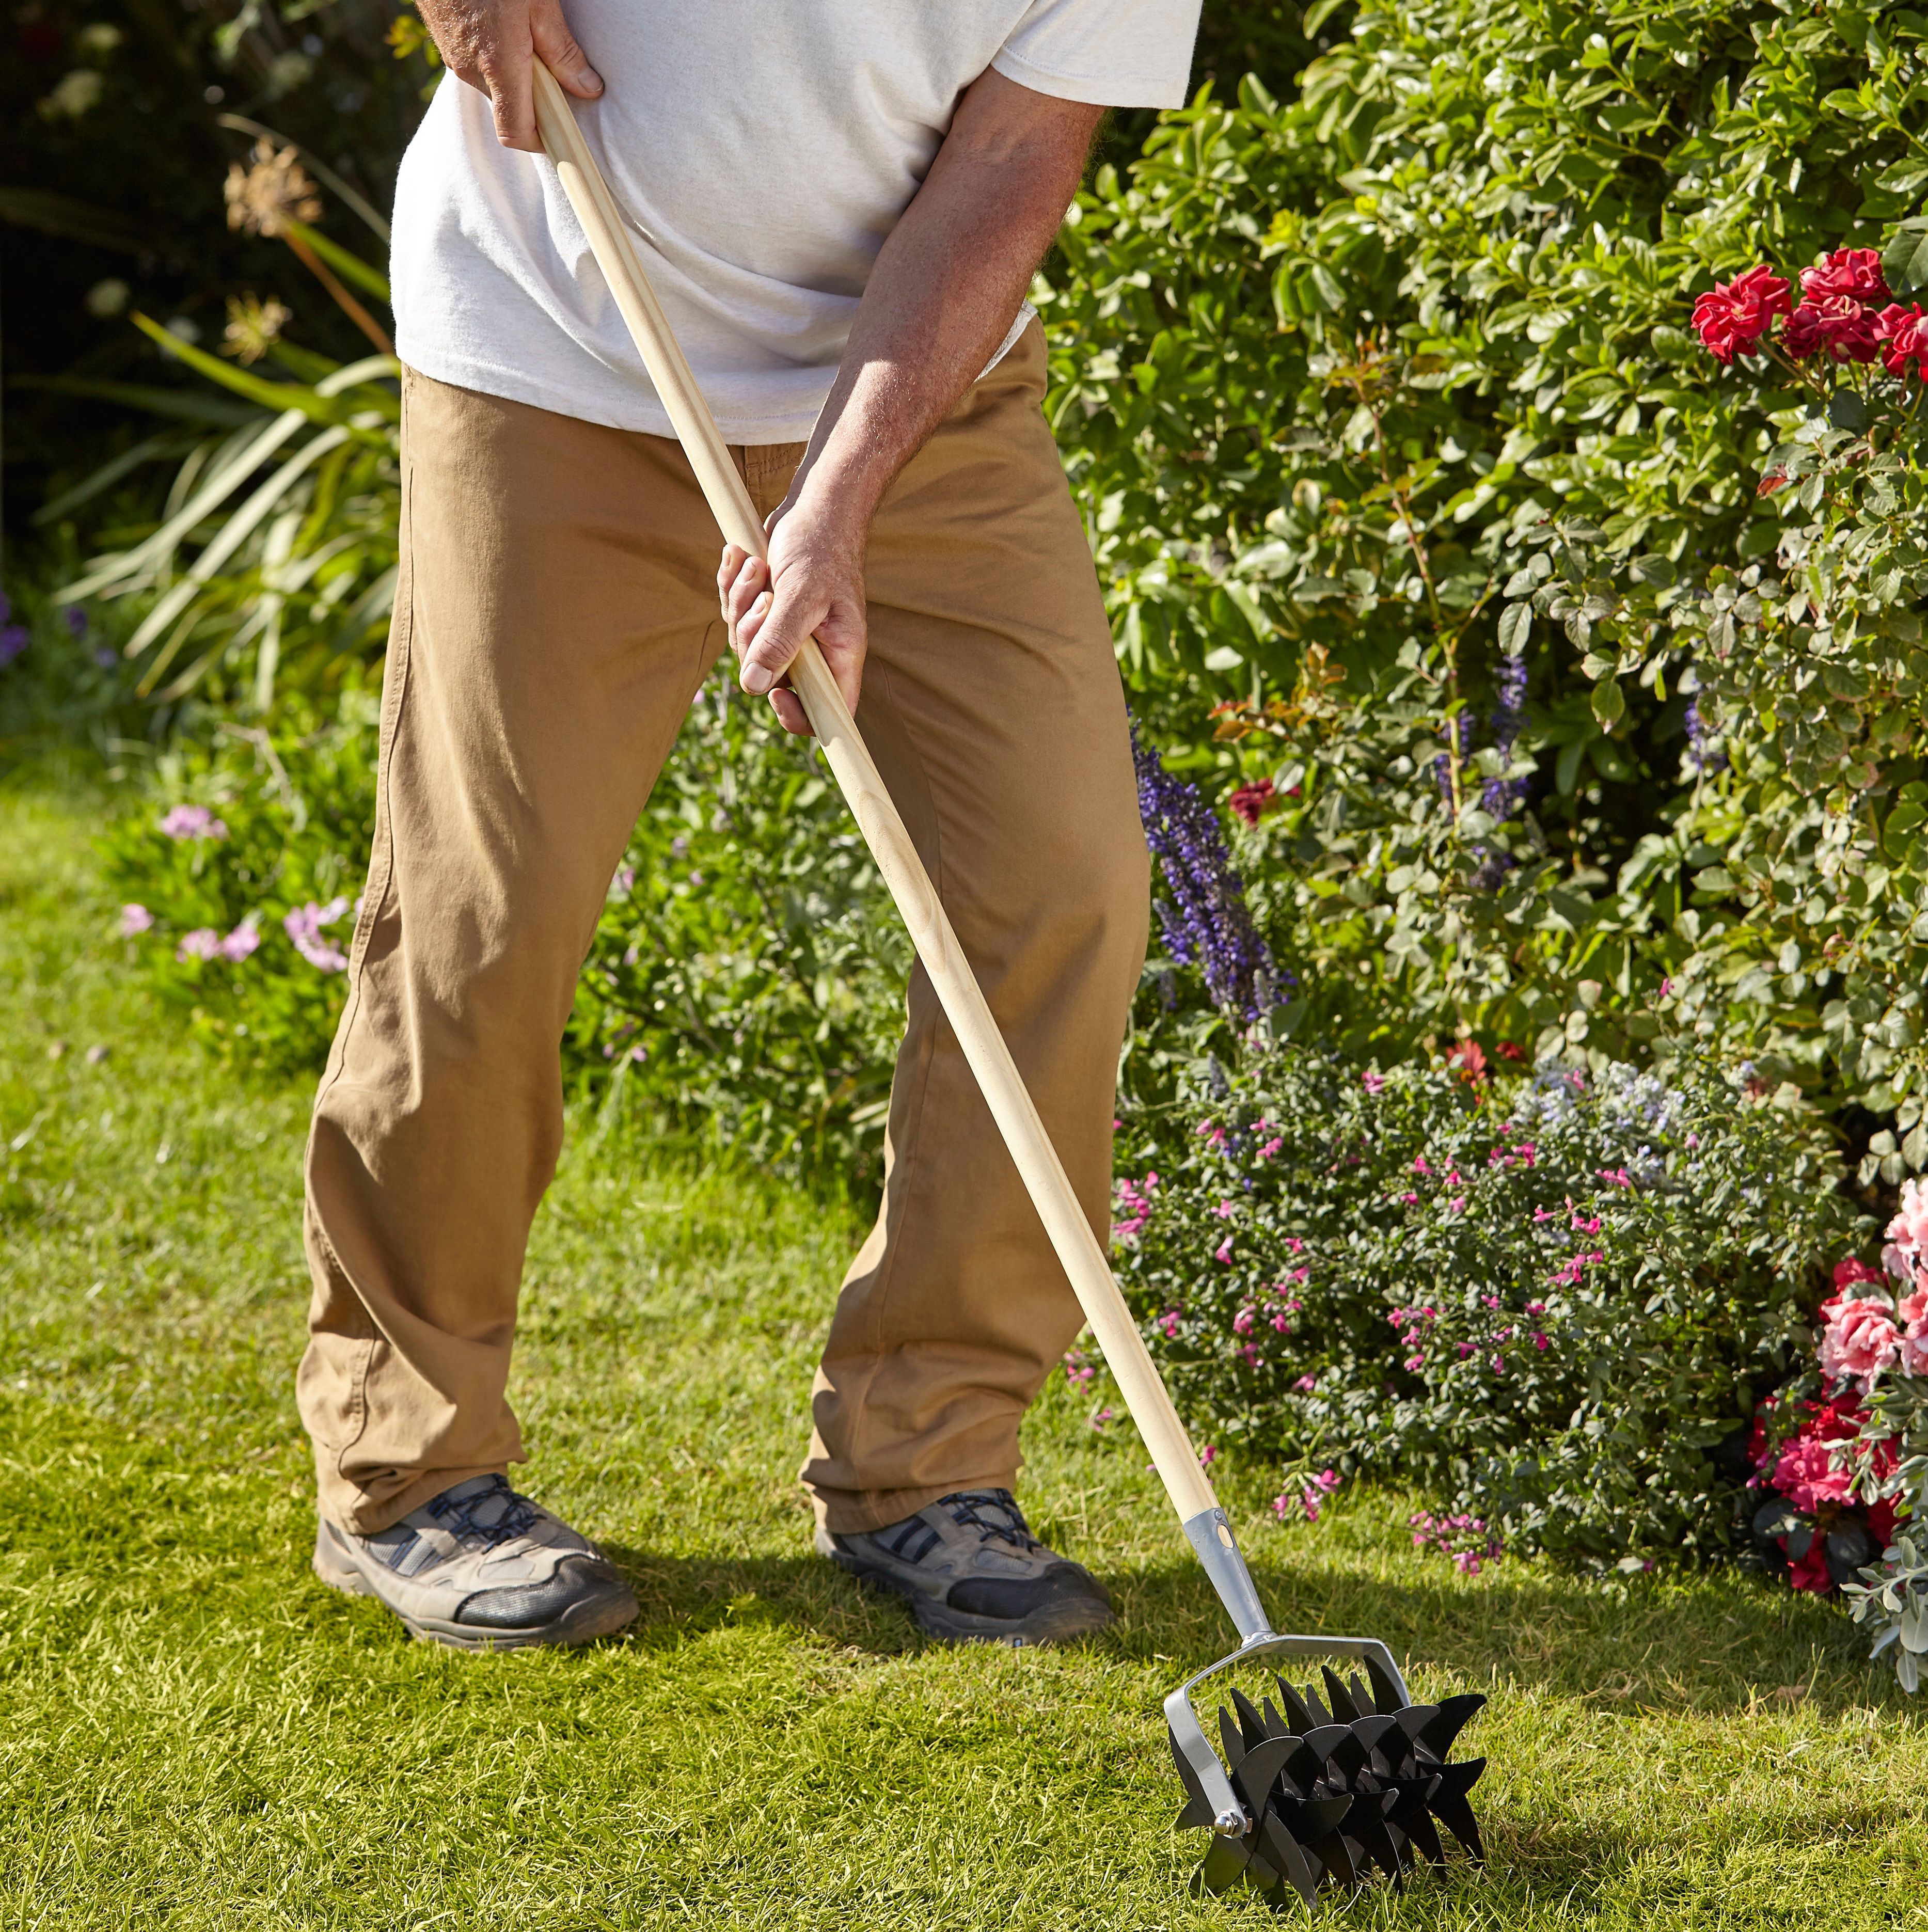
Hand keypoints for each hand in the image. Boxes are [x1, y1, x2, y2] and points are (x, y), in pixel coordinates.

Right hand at [415, 0, 601, 150]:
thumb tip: (589, 89)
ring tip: (527, 40)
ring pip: (493, 88)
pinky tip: (505, 30)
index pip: (516, 133)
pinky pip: (477, 68)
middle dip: (533, 101)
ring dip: (514, 78)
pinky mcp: (445, 45)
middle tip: (552, 70)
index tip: (561, 130)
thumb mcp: (540, 4)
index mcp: (498, 66)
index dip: (541, 141)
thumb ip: (563, 52)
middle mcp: (471, 70)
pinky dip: (496, 62)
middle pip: (509, 110)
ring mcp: (453, 59)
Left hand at [717, 496, 867, 738]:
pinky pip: (735, 618)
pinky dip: (732, 589)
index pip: (825, 712)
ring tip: (756, 568)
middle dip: (752, 636)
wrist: (815, 508)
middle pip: (768, 677)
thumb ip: (780, 641)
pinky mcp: (766, 612)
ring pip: (745, 645)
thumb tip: (754, 686)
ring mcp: (787, 632)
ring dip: (739, 604)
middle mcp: (814, 651)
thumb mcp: (802, 595)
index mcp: (838, 655)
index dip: (797, 716)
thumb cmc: (820, 548)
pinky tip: (741, 559)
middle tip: (765, 599)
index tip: (774, 694)